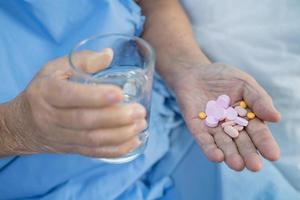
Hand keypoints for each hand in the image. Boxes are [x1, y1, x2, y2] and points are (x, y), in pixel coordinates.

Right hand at [3, 50, 146, 157]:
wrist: (24, 123)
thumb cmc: (44, 90)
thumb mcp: (55, 69)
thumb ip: (82, 61)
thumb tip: (109, 54)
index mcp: (47, 93)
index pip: (71, 96)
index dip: (96, 97)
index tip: (120, 93)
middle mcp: (52, 117)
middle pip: (86, 121)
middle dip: (116, 117)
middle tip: (139, 111)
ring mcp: (62, 136)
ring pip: (92, 140)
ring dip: (121, 134)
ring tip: (141, 125)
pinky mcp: (72, 149)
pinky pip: (94, 153)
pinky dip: (116, 150)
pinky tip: (134, 141)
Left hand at [172, 63, 280, 170]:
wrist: (194, 72)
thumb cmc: (222, 77)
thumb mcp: (244, 83)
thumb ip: (258, 99)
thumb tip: (276, 118)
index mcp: (247, 118)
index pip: (257, 132)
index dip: (265, 143)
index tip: (273, 155)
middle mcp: (231, 127)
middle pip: (241, 142)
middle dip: (248, 154)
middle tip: (254, 166)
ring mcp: (213, 129)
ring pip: (223, 144)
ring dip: (230, 155)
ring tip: (237, 165)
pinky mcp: (197, 128)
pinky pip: (203, 140)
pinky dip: (209, 148)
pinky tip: (217, 156)